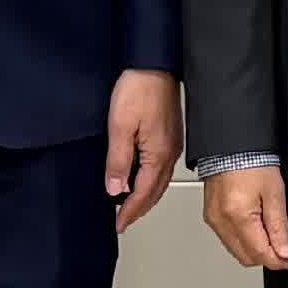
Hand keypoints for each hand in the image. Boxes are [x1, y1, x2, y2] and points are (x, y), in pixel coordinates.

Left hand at [107, 70, 181, 231]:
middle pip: (155, 191)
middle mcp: (169, 152)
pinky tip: (141, 178)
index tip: (119, 224)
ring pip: (159, 181)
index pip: (143, 193)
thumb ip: (118, 161)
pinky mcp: (170, 135)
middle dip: (139, 208)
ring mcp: (172, 143)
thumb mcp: (120, 126)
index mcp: (158, 154)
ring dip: (145, 196)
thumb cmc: (139, 88)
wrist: (154, 63)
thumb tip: (115, 189)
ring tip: (130, 205)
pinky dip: (150, 180)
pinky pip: (161, 167)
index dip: (130, 211)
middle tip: (124, 221)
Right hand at [202, 163, 287, 270]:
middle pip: (245, 257)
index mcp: (238, 216)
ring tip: (271, 240)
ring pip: (236, 250)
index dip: (278, 261)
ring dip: (254, 251)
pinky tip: (255, 232)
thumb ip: (279, 226)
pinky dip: (243, 241)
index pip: (259, 253)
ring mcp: (213, 220)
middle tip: (283, 252)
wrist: (233, 145)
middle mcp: (221, 222)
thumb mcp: (275, 193)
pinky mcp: (211, 216)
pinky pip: (227, 239)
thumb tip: (284, 251)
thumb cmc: (252, 161)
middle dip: (266, 258)